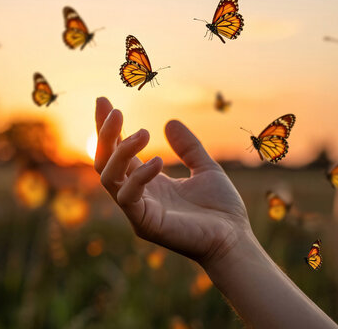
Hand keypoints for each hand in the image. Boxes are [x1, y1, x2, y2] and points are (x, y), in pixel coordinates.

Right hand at [94, 97, 251, 264]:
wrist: (234, 239)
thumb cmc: (220, 209)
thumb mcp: (206, 168)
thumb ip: (188, 147)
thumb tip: (170, 122)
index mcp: (147, 181)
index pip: (118, 151)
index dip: (108, 127)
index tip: (103, 99)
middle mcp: (137, 194)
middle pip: (104, 162)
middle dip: (105, 135)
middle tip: (115, 110)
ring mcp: (137, 210)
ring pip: (107, 177)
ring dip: (119, 151)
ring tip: (142, 133)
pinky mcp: (144, 223)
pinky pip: (127, 197)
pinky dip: (138, 176)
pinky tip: (157, 161)